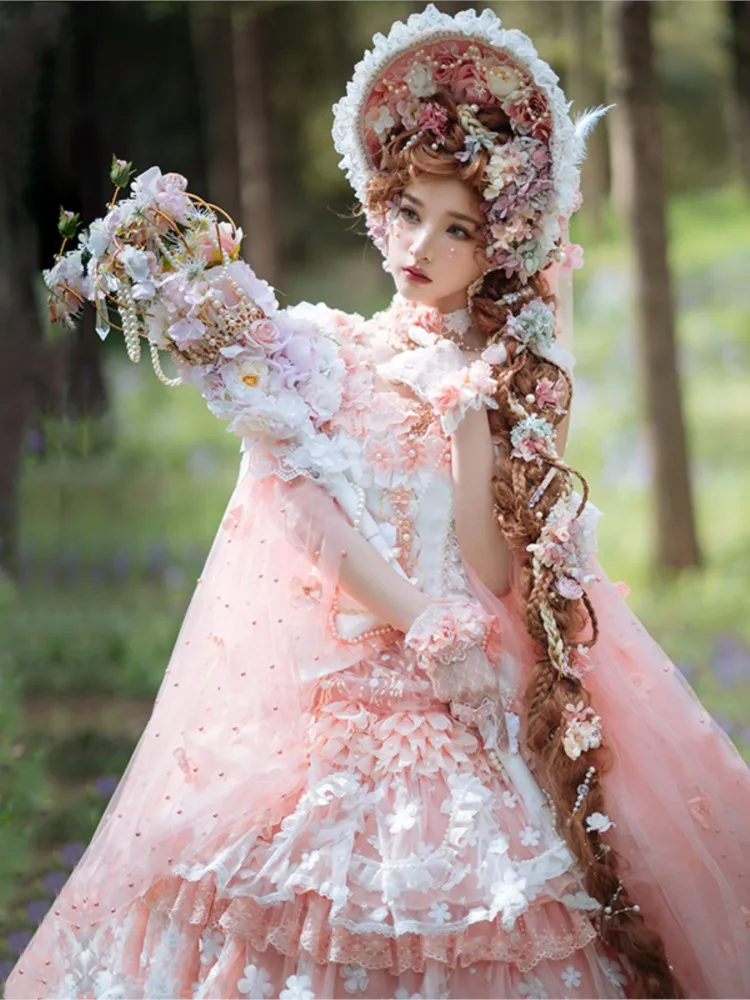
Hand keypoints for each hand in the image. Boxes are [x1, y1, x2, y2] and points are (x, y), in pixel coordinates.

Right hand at [404, 599, 508, 761]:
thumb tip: (492, 703)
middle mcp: (476, 692)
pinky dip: (446, 690)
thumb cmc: (467, 643)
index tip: (504, 748)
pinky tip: (446, 675)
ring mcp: (458, 693)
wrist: (443, 631)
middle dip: (474, 713)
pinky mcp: (442, 691)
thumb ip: (489, 684)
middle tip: (469, 697)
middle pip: (476, 715)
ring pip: (460, 707)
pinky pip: (446, 698)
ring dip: (459, 699)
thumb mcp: (485, 663)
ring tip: (457, 679)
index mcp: (490, 685)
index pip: (497, 716)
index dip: (500, 734)